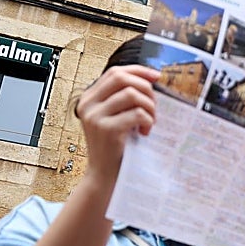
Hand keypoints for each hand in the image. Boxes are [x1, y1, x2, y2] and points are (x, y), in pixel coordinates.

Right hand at [75, 65, 158, 187]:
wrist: (104, 174)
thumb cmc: (115, 146)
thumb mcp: (115, 117)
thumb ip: (124, 100)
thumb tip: (151, 80)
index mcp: (89, 98)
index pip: (115, 72)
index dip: (138, 70)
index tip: (156, 76)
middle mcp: (88, 104)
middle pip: (122, 78)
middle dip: (145, 88)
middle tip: (153, 106)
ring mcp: (95, 116)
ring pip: (132, 94)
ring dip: (149, 107)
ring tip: (150, 121)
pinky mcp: (106, 129)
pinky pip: (137, 114)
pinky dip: (148, 121)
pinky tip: (145, 132)